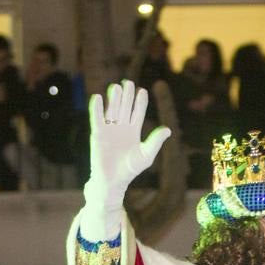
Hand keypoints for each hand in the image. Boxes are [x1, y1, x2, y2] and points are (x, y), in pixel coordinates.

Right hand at [81, 81, 171, 234]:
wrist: (112, 180)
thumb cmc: (130, 170)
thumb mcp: (146, 155)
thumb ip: (155, 142)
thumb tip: (168, 129)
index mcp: (134, 132)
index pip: (137, 113)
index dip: (140, 102)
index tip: (142, 91)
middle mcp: (121, 128)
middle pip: (125, 107)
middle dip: (127, 96)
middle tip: (128, 83)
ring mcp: (109, 129)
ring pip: (112, 110)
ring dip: (114, 99)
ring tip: (116, 87)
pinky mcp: (97, 134)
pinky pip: (97, 118)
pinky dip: (96, 108)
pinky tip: (98, 97)